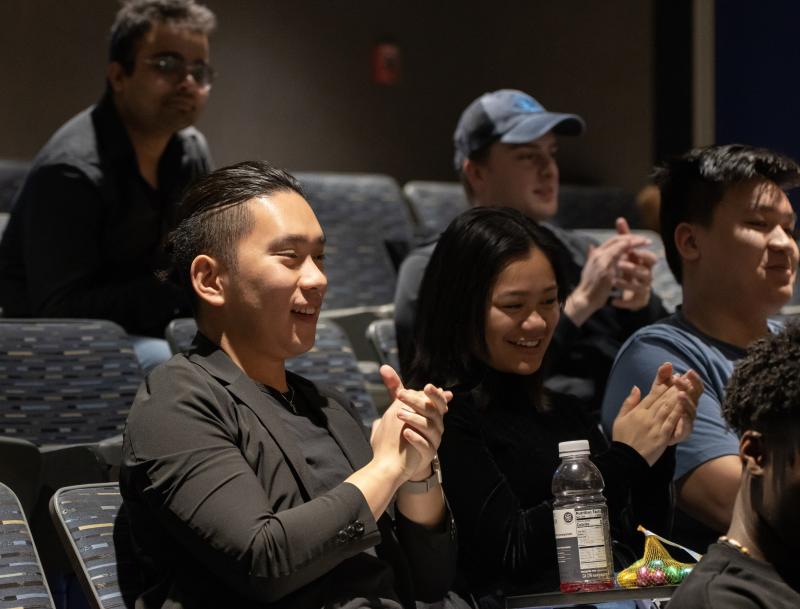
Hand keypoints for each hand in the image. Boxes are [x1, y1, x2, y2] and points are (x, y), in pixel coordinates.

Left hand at [370, 365, 450, 482]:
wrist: (402, 460)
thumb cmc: (403, 429)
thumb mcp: (399, 407)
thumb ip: (395, 388)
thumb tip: (384, 366)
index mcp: (431, 413)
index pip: (437, 400)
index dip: (434, 393)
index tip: (426, 386)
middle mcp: (436, 426)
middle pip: (433, 411)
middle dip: (418, 402)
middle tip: (401, 396)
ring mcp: (433, 441)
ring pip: (430, 427)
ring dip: (414, 419)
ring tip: (398, 414)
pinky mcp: (427, 455)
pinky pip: (426, 446)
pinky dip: (416, 438)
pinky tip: (405, 432)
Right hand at [564, 221, 650, 325]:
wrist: (584, 298)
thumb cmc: (588, 285)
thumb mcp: (589, 267)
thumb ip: (592, 256)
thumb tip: (591, 246)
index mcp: (595, 253)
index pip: (613, 240)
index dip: (626, 237)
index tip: (638, 239)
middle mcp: (598, 254)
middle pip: (617, 240)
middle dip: (633, 238)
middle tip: (646, 240)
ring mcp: (602, 262)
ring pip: (621, 245)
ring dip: (635, 243)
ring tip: (647, 243)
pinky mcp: (606, 271)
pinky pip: (620, 257)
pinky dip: (631, 253)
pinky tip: (640, 255)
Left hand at [610, 217, 656, 310]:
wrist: (620, 292)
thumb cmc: (624, 269)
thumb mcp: (621, 253)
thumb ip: (622, 237)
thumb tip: (620, 219)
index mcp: (643, 264)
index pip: (650, 258)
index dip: (643, 255)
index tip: (633, 252)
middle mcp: (646, 276)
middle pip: (647, 272)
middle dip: (635, 268)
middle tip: (621, 265)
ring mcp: (643, 289)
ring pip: (640, 287)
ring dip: (627, 284)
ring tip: (613, 281)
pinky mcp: (638, 301)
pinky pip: (634, 303)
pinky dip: (623, 302)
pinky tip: (613, 301)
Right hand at [611, 363, 701, 464]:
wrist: (625, 458)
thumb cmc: (622, 438)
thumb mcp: (620, 418)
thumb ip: (629, 402)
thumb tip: (636, 387)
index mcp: (637, 411)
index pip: (652, 395)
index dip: (663, 386)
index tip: (671, 378)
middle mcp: (647, 416)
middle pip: (662, 399)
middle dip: (673, 388)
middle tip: (683, 379)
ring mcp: (655, 426)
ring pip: (668, 408)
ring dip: (678, 397)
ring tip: (686, 388)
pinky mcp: (662, 436)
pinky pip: (671, 422)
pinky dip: (678, 412)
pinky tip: (684, 405)